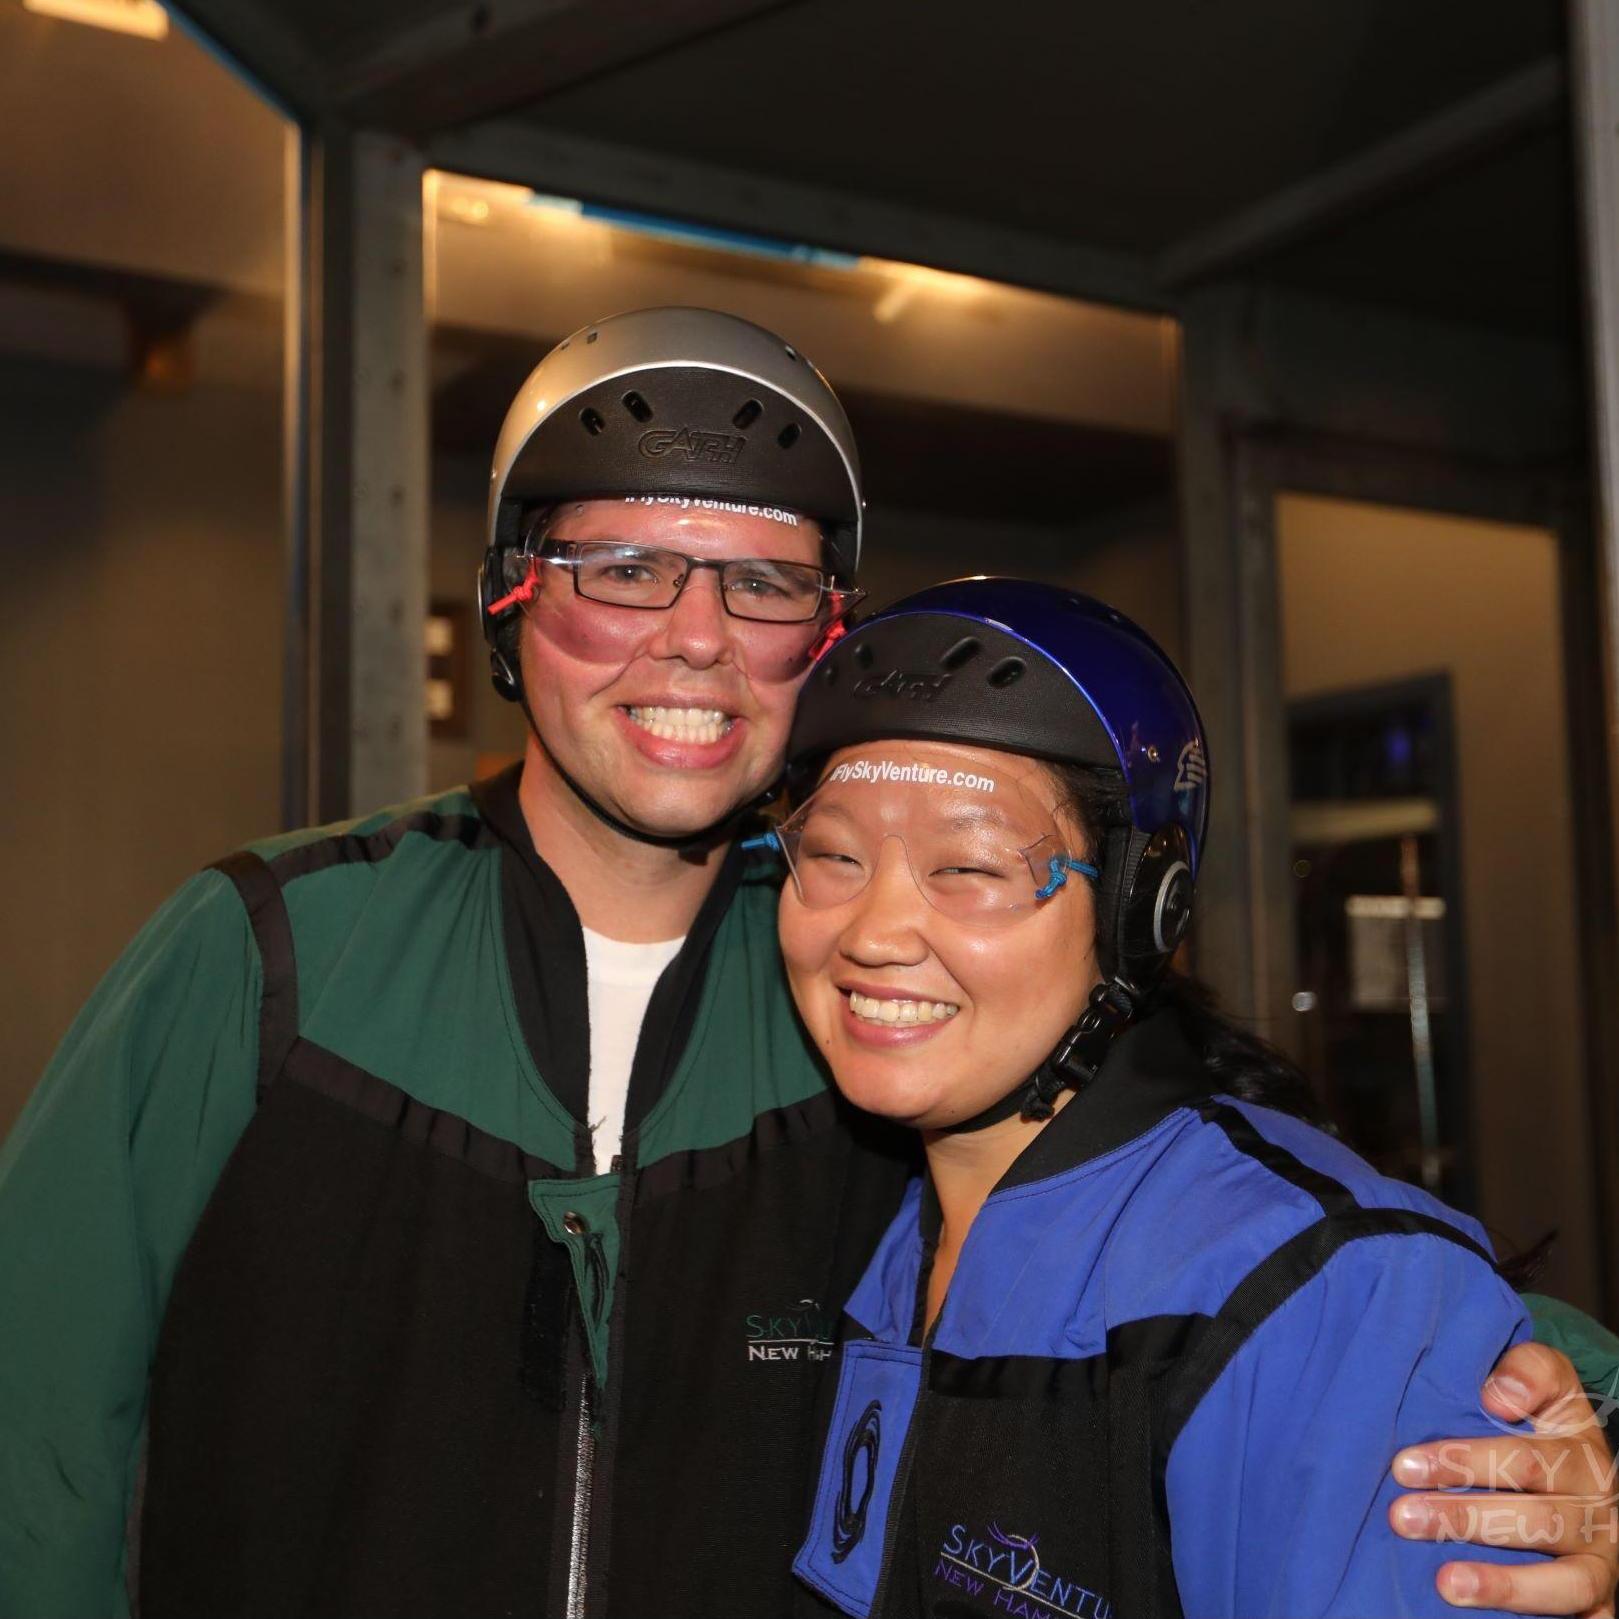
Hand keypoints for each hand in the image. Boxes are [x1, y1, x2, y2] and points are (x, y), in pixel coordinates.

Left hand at [1389, 1341, 1616, 1615]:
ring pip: (1564, 1581)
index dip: (1466, 1460)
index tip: (1404, 1466)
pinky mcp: (1600, 1601)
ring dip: (1503, 1584)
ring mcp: (1601, 1559)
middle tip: (1401, 1518)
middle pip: (1535, 1518)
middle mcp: (1596, 1506)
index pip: (1525, 1456)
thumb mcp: (1544, 1384)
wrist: (1586, 1473)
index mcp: (1577, 1449)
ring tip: (1446, 1584)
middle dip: (1464, 1520)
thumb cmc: (1540, 1421)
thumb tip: (1499, 1395)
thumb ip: (1525, 1373)